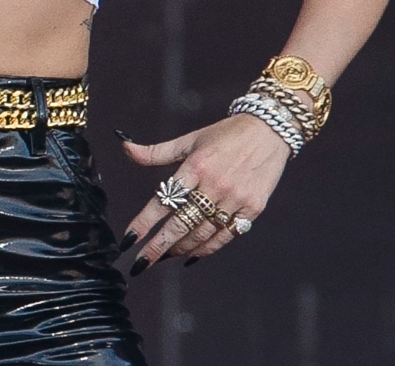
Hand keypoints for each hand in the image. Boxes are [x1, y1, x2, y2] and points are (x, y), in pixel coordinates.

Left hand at [119, 113, 292, 270]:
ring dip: (181, 248)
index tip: (128, 240)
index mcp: (195, 166)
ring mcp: (235, 199)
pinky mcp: (253, 209)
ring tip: (163, 256)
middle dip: (158, 246)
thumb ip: (156, 151)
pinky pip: (226, 235)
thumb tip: (125, 147)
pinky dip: (208, 248)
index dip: (143, 222)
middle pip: (181, 223)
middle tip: (140, 263)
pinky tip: (193, 255)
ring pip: (203, 233)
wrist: (269, 131)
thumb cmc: (224, 135)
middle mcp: (214, 185)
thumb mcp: (189, 140)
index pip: (162, 201)